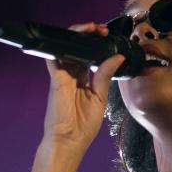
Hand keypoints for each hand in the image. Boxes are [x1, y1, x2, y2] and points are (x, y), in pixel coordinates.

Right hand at [42, 22, 125, 155]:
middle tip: (101, 29)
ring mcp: (62, 76)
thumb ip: (105, 76)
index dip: (96, 44)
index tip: (107, 37)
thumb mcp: (99, 98)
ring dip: (77, 36)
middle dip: (88, 35)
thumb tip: (117, 58)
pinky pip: (54, 58)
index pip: (88, 56)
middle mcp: (71, 75)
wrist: (69, 142)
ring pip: (66, 48)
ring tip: (92, 29)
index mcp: (82, 80)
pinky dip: (61, 45)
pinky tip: (74, 37)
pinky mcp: (56, 80)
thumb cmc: (83, 126)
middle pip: (76, 48)